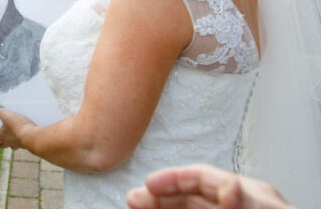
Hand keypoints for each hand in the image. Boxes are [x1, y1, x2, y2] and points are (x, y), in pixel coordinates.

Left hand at [0, 95, 35, 150]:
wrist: (34, 136)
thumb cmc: (18, 126)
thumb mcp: (6, 114)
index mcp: (1, 136)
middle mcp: (9, 142)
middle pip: (1, 145)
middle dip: (0, 140)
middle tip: (1, 133)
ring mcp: (18, 144)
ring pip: (13, 145)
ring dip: (12, 140)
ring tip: (13, 131)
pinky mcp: (27, 143)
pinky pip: (23, 142)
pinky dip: (22, 137)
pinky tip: (25, 131)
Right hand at [126, 164, 294, 208]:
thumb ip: (245, 200)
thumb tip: (228, 185)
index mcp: (249, 196)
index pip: (202, 178)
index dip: (172, 179)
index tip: (149, 185)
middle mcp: (237, 208)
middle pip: (191, 198)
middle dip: (160, 197)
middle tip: (134, 200)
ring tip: (138, 208)